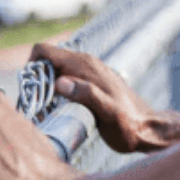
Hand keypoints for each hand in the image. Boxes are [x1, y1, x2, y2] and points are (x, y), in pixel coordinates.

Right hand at [31, 43, 168, 153]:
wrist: (148, 128)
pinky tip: (60, 113)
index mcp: (85, 65)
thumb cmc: (129, 123)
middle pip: (45, 63)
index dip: (31, 67)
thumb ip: (86, 94)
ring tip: (48, 113)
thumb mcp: (107, 112)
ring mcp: (88, 74)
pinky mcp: (90, 85)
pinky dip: (55, 95)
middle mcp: (85, 64)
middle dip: (35, 82)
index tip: (32, 91)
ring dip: (44, 90)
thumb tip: (59, 82)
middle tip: (39, 107)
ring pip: (53, 73)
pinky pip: (64, 82)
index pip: (44, 51)